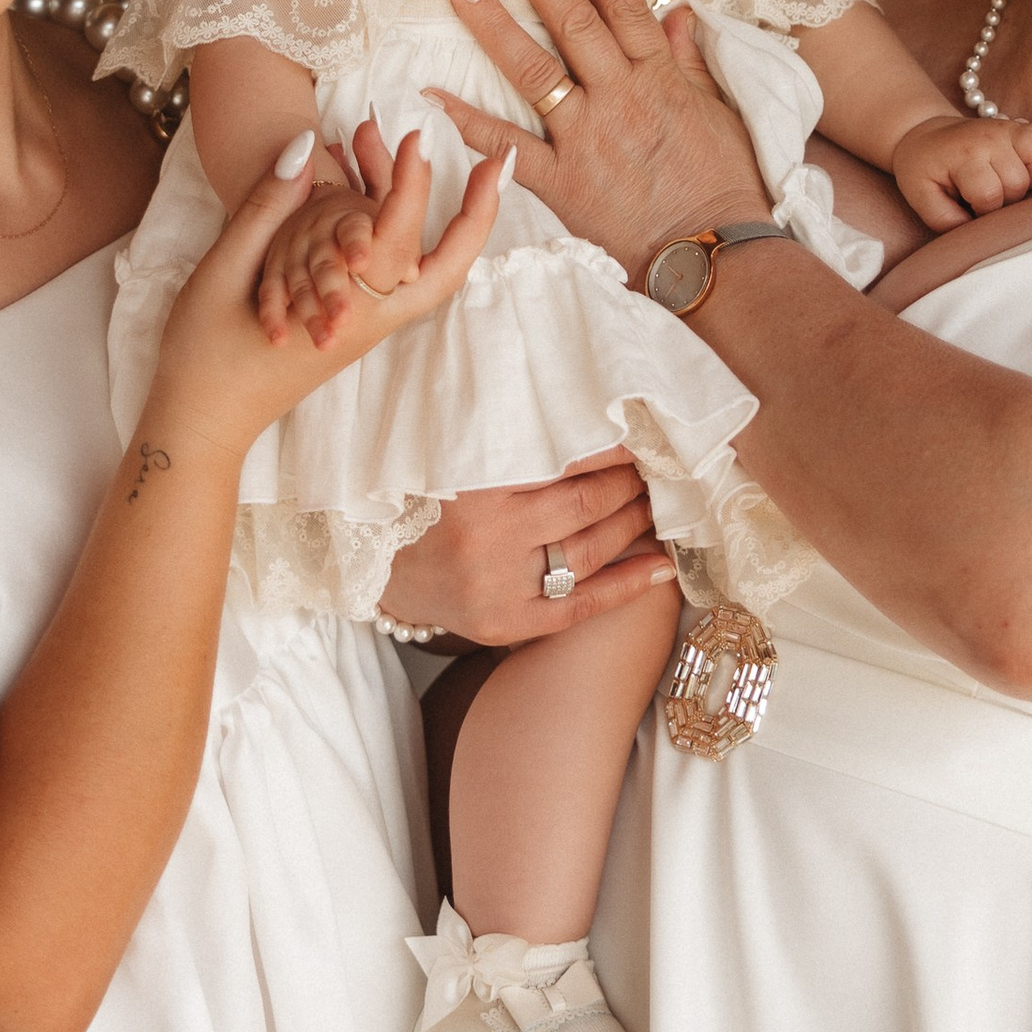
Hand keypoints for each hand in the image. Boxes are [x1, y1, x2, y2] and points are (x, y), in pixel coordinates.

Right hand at [147, 128, 505, 461]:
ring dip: (442, 221)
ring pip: (424, 274)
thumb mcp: (223, 270)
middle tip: (495, 164)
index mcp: (341, 312)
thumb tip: (302, 148)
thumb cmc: (203, 353)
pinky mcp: (350, 329)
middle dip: (475, 215)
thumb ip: (265, 208)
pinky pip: (393, 280)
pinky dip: (405, 237)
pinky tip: (400, 206)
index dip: (409, 184)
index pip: (393, 239)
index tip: (415, 137)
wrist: (200, 423)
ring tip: (445, 166)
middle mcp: (367, 324)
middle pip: (444, 269)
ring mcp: (363, 330)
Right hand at [380, 458, 674, 646]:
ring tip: (656, 502)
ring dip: (633, 524)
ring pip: (588, 551)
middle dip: (630, 483)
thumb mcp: (449, 453)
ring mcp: (498, 587)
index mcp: (473, 487)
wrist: (370, 564)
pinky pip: (579, 607)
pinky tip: (661, 568)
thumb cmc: (417, 497)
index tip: (641, 431)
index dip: (612, 447)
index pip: (565, 460)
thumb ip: (507, 435)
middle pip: (585, 505)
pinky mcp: (505, 623)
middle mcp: (488, 539)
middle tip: (657, 464)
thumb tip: (582, 408)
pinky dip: (625, 586)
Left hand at [423, 0, 764, 276]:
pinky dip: (468, 120)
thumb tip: (675, 12)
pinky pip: (507, 146)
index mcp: (657, 77)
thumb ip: (687, 62)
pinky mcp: (561, 181)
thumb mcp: (716, 113)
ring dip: (495, 24)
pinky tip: (433, 92)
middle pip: (571, 21)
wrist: (713, 253)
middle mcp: (617, 97)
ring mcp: (585, 137)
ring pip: (533, 70)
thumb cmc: (722, 185)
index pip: (621, 3)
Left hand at [890, 108, 1031, 229]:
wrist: (924, 134)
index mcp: (964, 155)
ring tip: (1001, 185)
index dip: (982, 213)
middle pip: (1017, 184)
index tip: (969, 209)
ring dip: (1025, 184)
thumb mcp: (920, 198)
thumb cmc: (922, 170)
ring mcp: (1007, 128)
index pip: (990, 195)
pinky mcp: (1020, 126)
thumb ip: (946, 221)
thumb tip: (980, 233)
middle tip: (982, 198)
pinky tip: (1019, 170)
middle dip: (1003, 201)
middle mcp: (989, 137)